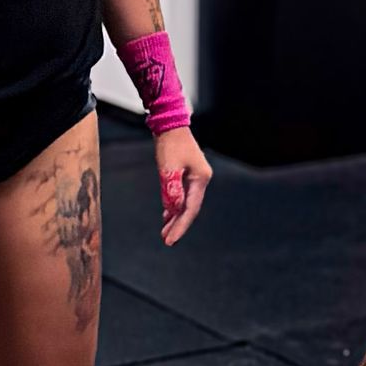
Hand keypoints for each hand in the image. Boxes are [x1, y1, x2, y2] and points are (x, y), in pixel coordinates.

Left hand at [154, 127, 211, 246]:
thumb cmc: (170, 143)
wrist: (169, 124)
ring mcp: (194, 178)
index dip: (180, 226)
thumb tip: (174, 209)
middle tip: (167, 241)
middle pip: (189, 209)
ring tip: (165, 232)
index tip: (170, 240)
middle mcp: (200, 180)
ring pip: (185, 203)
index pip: (190, 209)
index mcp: (200, 179)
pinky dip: (173, 207)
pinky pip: (181, 196)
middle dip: (178, 225)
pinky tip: (167, 216)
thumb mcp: (168, 167)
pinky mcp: (185, 175)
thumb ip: (171, 188)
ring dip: (175, 218)